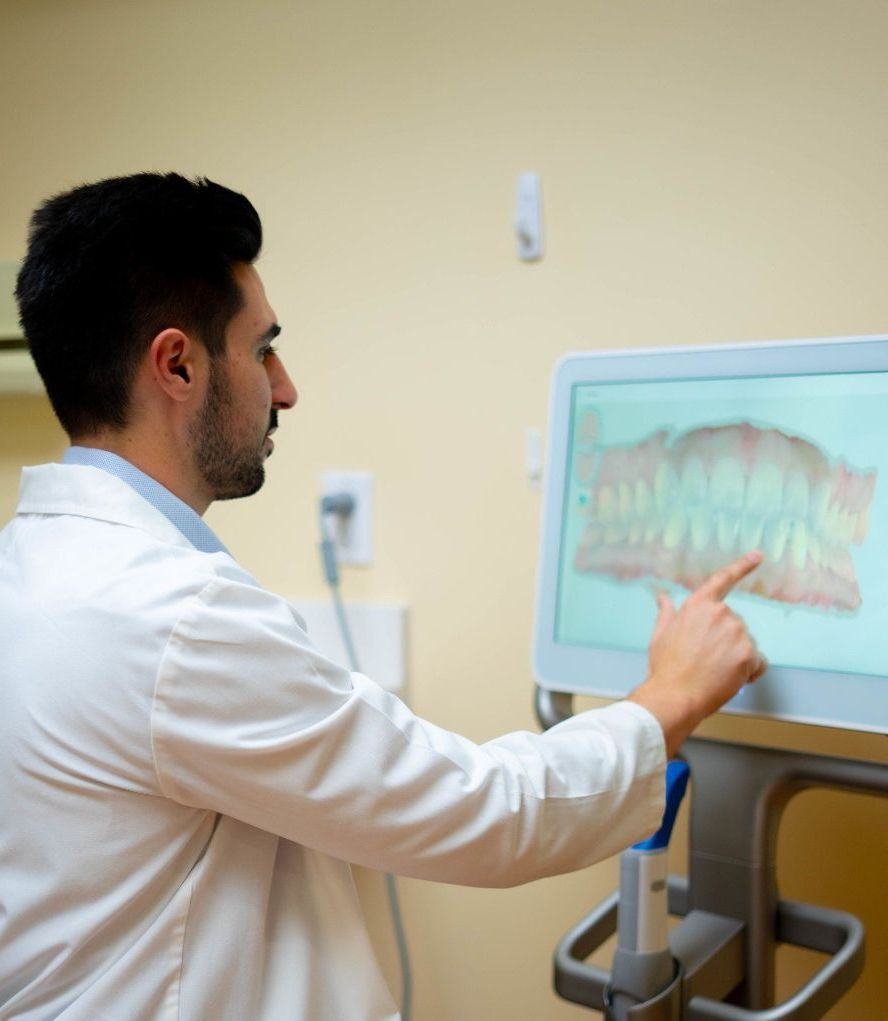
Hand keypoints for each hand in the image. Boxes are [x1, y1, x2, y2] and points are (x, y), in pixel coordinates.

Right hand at [628, 551, 767, 755]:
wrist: (675, 694)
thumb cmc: (666, 666)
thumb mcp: (660, 634)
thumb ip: (667, 613)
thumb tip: (663, 597)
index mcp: (698, 605)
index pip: (723, 580)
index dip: (742, 566)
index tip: (757, 555)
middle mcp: (721, 613)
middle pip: (735, 624)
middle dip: (727, 641)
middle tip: (708, 660)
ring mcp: (737, 633)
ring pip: (747, 644)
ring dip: (738, 657)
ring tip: (716, 672)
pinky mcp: (749, 654)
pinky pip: (759, 662)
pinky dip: (750, 672)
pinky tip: (732, 679)